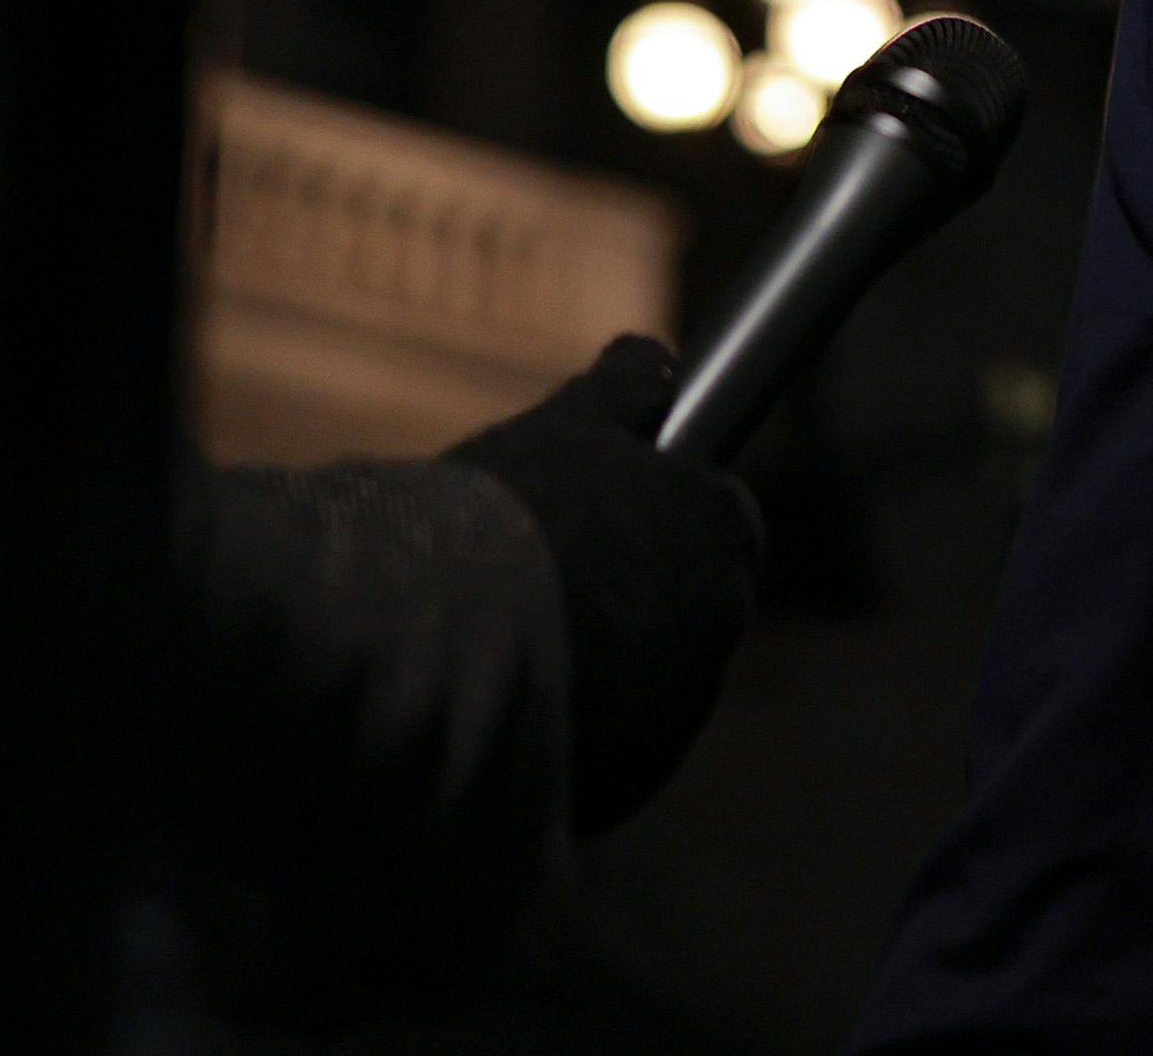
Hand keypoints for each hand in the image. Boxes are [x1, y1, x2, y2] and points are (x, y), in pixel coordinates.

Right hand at [445, 334, 764, 830]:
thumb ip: (624, 391)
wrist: (426, 654)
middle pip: (688, 610)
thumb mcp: (563, 428)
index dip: (670, 516)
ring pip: (648, 686)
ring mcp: (674, 718)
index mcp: (718, 533)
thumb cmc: (494, 524)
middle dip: (634, 597)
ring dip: (601, 670)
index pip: (726, 523)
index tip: (618, 514)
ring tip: (508, 652)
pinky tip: (498, 713)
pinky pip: (605, 755)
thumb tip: (653, 363)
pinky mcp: (623, 789)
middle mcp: (717, 629)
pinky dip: (569, 737)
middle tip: (548, 581)